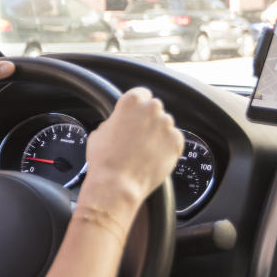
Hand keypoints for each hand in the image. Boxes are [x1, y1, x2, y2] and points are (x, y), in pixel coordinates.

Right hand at [80, 87, 182, 218]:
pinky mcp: (177, 142)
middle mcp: (152, 109)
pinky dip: (167, 147)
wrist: (117, 184)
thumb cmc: (104, 159)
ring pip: (165, 125)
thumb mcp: (99, 131)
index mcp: (131, 101)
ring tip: (145, 149)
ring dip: (158, 133)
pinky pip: (175, 140)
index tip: (135, 113)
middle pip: (155, 108)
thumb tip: (118, 123)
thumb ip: (114, 120)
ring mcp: (166, 126)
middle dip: (148, 119)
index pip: (142, 93)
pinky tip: (154, 156)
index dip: (137, 105)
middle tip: (138, 134)